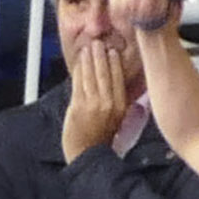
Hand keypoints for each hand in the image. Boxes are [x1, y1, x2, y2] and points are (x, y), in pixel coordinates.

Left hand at [61, 35, 132, 159]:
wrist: (87, 155)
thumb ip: (118, 100)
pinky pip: (78, 83)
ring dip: (89, 59)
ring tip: (88, 48)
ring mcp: (92, 104)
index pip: (118, 78)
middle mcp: (108, 102)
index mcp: (121, 105)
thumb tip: (117, 82)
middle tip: (98, 43)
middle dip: (100, 56)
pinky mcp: (78, 106)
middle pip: (105, 73)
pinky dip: (79, 71)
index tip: (112, 50)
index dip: (114, 63)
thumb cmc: (101, 137)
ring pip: (91, 75)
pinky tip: (79, 62)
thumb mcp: (118, 118)